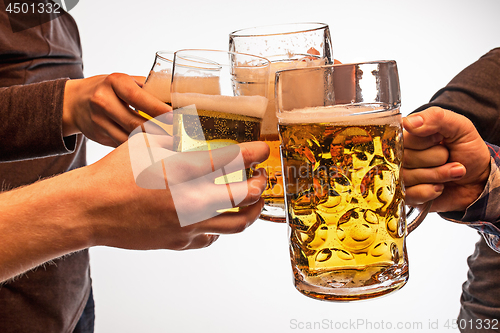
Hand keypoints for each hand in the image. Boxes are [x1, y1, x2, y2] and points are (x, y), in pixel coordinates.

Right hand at [62, 73, 170, 146]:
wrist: (74, 102)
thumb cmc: (109, 89)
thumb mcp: (124, 81)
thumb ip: (147, 88)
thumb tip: (176, 98)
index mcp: (114, 82)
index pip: (138, 97)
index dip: (157, 109)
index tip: (175, 118)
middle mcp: (103, 101)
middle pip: (135, 122)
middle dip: (159, 131)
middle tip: (179, 137)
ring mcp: (98, 121)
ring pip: (129, 138)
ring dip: (151, 143)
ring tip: (170, 146)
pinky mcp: (98, 136)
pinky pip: (123, 145)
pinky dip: (139, 149)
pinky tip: (153, 150)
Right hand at [85, 140, 269, 249]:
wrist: (90, 209)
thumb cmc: (114, 172)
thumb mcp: (144, 142)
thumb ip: (174, 134)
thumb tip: (193, 126)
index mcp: (182, 171)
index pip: (231, 159)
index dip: (254, 153)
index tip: (263, 150)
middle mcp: (190, 200)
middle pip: (245, 197)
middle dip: (260, 185)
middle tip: (260, 177)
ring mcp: (187, 225)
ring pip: (236, 225)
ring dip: (251, 211)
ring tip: (253, 201)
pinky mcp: (179, 241)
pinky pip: (211, 238)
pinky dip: (219, 227)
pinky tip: (217, 217)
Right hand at [403, 107, 490, 211]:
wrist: (479, 180)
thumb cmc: (466, 150)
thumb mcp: (459, 127)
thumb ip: (435, 118)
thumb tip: (409, 123)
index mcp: (407, 135)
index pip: (401, 138)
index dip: (425, 142)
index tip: (440, 139)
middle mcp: (399, 155)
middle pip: (405, 158)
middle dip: (436, 159)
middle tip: (449, 157)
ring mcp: (400, 176)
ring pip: (407, 177)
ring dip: (438, 175)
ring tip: (452, 172)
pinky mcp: (405, 195)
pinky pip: (410, 194)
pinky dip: (431, 191)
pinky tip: (440, 187)